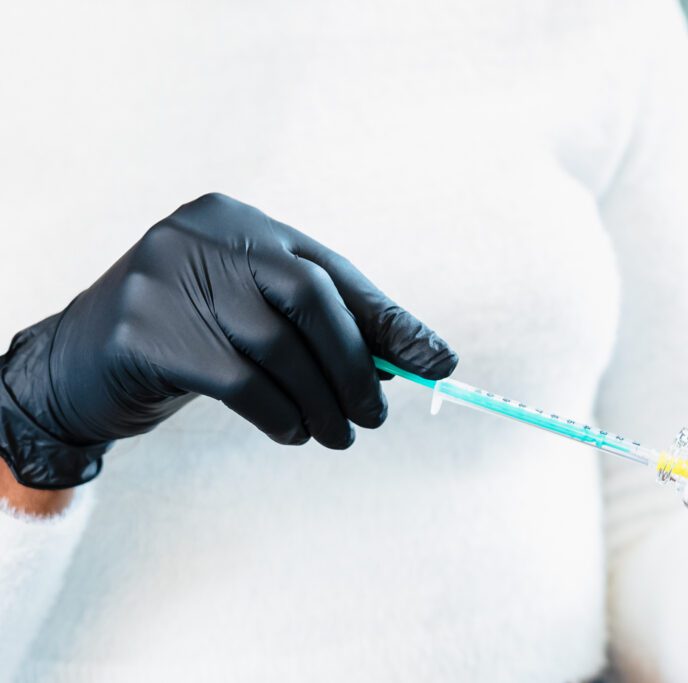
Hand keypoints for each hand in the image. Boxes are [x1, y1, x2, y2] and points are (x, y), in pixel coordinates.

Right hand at [0, 193, 456, 488]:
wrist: (79, 368)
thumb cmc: (189, 341)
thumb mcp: (256, 321)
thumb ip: (323, 330)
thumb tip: (413, 361)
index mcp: (241, 223)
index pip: (331, 272)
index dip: (387, 321)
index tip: (436, 363)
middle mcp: (204, 235)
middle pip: (310, 298)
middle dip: (355, 365)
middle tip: (375, 417)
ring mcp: (167, 275)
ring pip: (277, 345)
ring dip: (321, 402)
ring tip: (336, 436)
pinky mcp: (143, 330)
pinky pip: (239, 380)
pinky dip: (279, 413)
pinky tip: (291, 433)